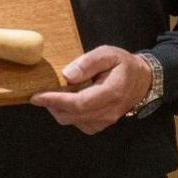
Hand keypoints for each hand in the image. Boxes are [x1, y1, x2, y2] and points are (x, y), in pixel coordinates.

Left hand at [29, 45, 151, 134]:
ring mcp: (107, 120)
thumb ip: (88, 63)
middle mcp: (109, 111)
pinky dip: (69, 115)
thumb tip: (67, 75)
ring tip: (51, 96)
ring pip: (74, 121)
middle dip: (51, 106)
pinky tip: (66, 103)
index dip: (55, 100)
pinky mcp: (103, 124)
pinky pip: (80, 124)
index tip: (37, 96)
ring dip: (58, 111)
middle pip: (73, 115)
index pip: (79, 102)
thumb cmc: (122, 64)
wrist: (141, 80)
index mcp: (112, 92)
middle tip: (38, 95)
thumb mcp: (107, 54)